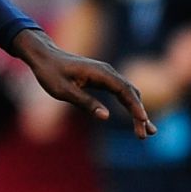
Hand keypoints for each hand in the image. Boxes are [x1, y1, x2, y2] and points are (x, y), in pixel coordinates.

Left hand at [10, 28, 155, 137]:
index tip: (143, 120)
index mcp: (100, 73)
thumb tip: (106, 117)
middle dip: (140, 114)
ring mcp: (106, 74)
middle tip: (146, 135)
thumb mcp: (64, 91)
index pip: (124, 91)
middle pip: (131, 93)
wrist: (44, 56)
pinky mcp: (103, 78)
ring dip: (138, 111)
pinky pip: (121, 92)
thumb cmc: (50, 73)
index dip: (135, 106)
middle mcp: (107, 71)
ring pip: (128, 93)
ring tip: (146, 131)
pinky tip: (135, 117)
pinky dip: (130, 105)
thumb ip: (85, 102)